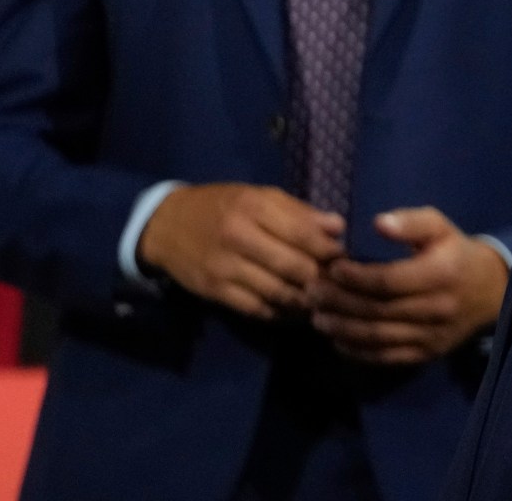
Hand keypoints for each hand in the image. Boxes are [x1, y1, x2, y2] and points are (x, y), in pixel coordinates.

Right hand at [136, 183, 344, 319]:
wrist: (166, 225)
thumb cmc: (222, 206)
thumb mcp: (259, 197)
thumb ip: (299, 212)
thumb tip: (338, 228)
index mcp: (254, 207)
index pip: (303, 234)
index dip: (329, 250)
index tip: (344, 258)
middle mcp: (239, 237)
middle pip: (293, 267)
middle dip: (321, 279)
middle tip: (339, 285)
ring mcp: (225, 268)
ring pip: (278, 292)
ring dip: (305, 301)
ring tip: (322, 301)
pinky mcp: (215, 291)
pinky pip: (256, 309)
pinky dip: (280, 313)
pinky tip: (294, 310)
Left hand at [308, 207, 508, 365]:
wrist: (490, 292)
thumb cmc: (455, 253)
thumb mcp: (440, 227)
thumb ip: (410, 222)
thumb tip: (378, 224)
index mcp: (440, 274)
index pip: (387, 280)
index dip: (354, 277)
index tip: (331, 268)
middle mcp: (436, 309)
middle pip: (376, 310)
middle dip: (339, 302)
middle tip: (311, 293)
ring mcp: (431, 336)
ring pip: (377, 336)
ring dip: (341, 329)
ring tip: (316, 317)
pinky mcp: (426, 354)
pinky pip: (386, 356)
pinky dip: (357, 350)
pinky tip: (337, 339)